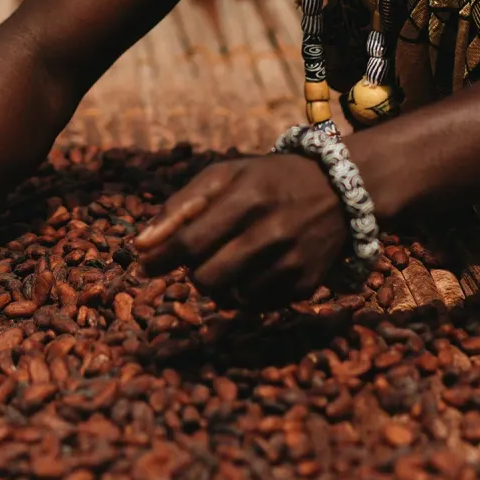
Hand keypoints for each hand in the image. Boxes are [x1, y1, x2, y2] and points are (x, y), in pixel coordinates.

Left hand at [134, 153, 347, 308]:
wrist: (339, 189)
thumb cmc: (267, 180)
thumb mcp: (224, 175)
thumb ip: (180, 207)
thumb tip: (141, 246)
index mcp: (247, 198)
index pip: (189, 243)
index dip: (160, 259)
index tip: (144, 265)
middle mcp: (272, 232)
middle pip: (207, 278)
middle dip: (193, 272)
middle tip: (199, 257)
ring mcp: (292, 262)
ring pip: (230, 297)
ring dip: (221, 284)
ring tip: (231, 259)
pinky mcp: (306, 284)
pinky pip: (256, 305)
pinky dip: (247, 291)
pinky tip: (257, 268)